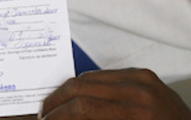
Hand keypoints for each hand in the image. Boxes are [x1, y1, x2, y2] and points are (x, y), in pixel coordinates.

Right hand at [40, 69, 190, 119]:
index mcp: (136, 114)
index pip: (82, 108)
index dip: (58, 116)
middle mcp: (139, 90)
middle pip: (81, 86)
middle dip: (57, 101)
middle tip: (45, 116)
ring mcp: (143, 79)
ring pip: (90, 77)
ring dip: (69, 92)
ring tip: (59, 108)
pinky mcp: (145, 75)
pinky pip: (106, 75)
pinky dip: (88, 87)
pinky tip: (80, 100)